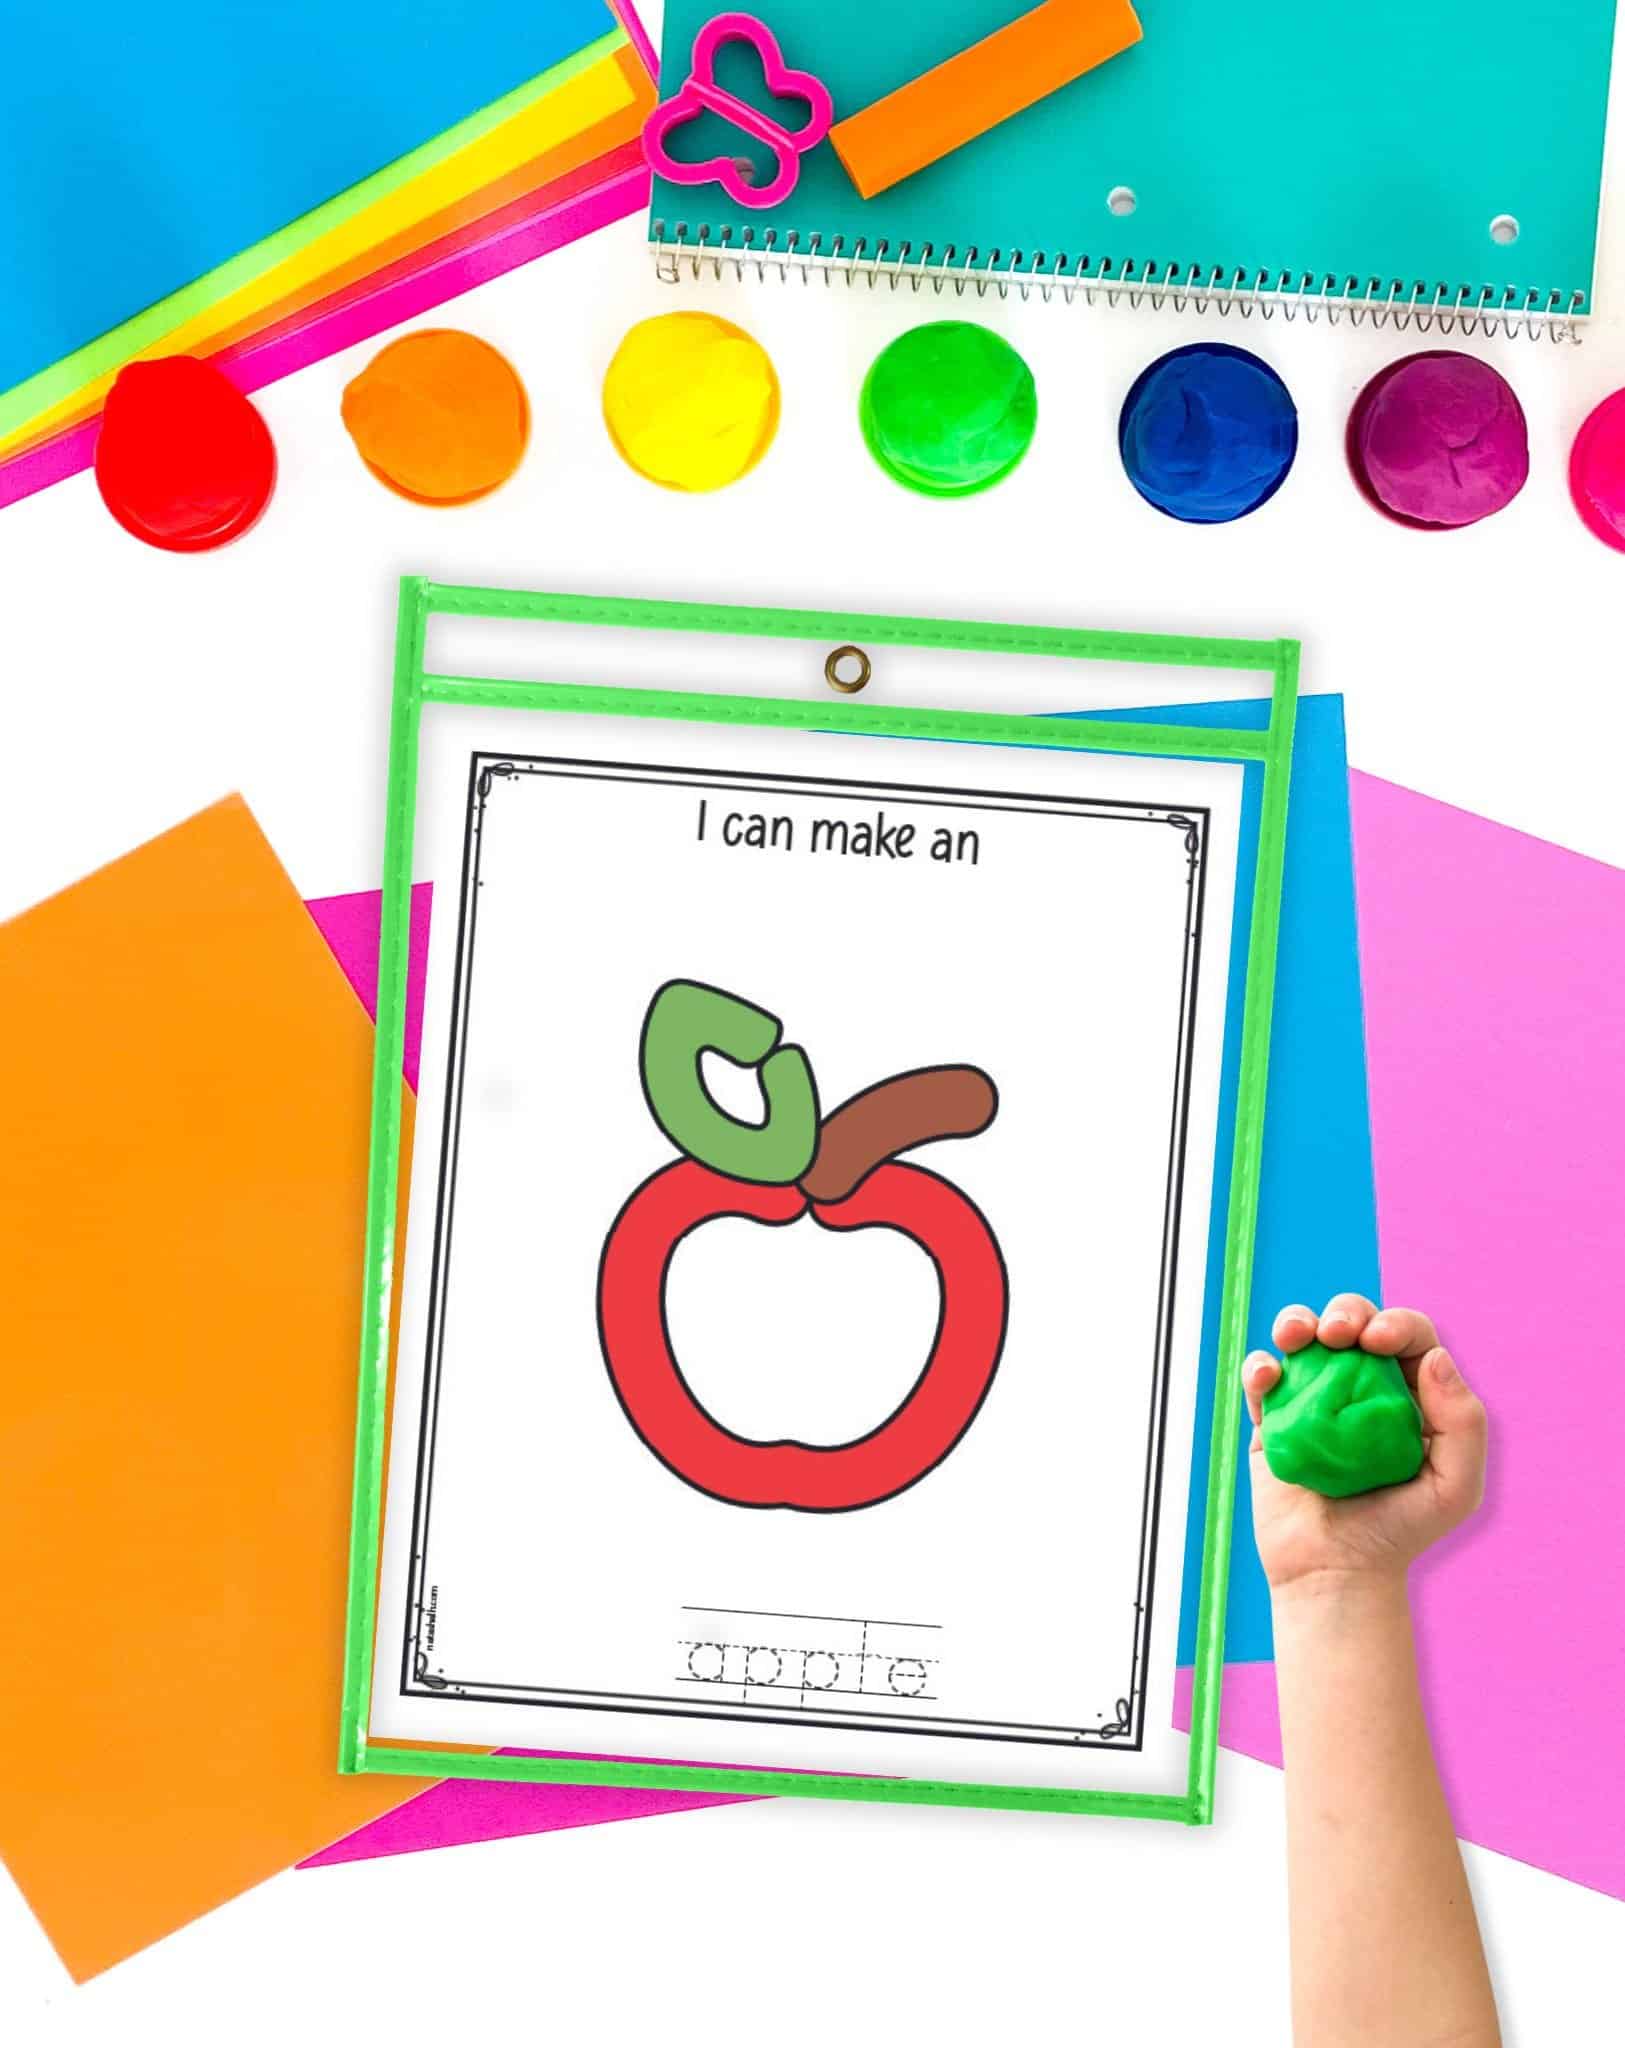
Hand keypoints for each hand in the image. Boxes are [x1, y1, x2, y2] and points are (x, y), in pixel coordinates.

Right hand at [1243, 1295, 1487, 1594]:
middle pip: (1352, 1322)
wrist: (1335, 1572)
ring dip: (1297, 1321)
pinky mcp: (1273, 1420)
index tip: (1377, 1341)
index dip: (1395, 1323)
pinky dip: (1260, 1366)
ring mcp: (1313, 1399)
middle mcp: (1361, 1387)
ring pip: (1302, 1336)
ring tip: (1296, 1336)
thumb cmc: (1400, 1531)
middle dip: (1344, 1311)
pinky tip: (1267, 1376)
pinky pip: (1262, 1378)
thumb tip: (1436, 1357)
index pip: (1408, 1337)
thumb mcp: (1455, 1486)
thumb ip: (1464, 1423)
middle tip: (1337, 1333)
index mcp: (1409, 1393)